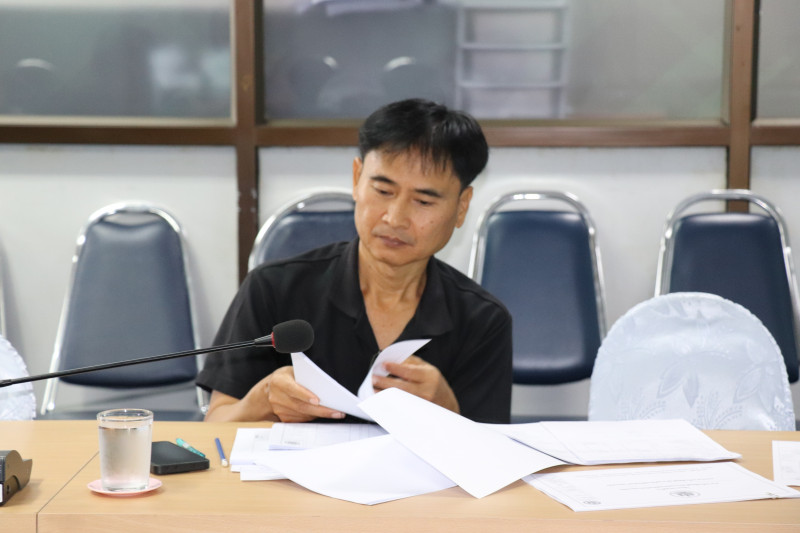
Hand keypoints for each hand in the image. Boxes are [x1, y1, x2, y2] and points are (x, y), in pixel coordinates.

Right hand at [218, 366, 343, 422]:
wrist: (268, 390)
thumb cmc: (285, 378)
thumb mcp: (291, 371)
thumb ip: (303, 376)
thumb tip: (322, 385)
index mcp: (279, 381)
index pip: (293, 389)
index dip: (305, 395)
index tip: (317, 400)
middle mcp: (276, 397)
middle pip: (301, 406)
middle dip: (321, 410)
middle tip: (337, 412)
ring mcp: (278, 410)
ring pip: (303, 415)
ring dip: (320, 415)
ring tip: (336, 413)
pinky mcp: (283, 418)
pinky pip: (301, 419)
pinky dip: (313, 417)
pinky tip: (323, 414)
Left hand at [372, 355, 459, 413]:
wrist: (448, 404)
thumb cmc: (434, 383)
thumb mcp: (427, 369)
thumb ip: (411, 362)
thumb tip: (392, 358)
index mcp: (429, 376)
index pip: (410, 371)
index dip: (395, 368)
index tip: (383, 365)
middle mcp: (427, 390)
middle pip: (402, 387)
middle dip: (385, 382)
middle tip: (373, 378)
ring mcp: (422, 405)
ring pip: (400, 399)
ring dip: (384, 395)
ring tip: (373, 390)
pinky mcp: (418, 414)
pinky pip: (401, 409)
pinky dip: (390, 405)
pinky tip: (381, 401)